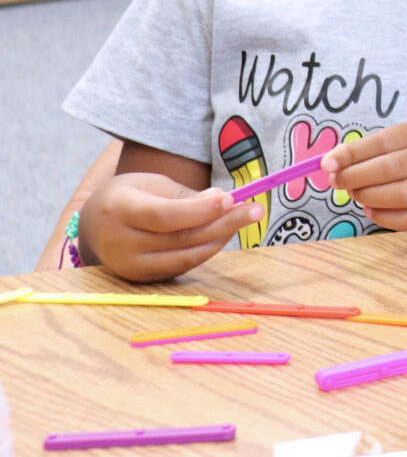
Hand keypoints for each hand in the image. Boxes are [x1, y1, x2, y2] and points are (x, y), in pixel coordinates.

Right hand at [78, 172, 260, 281]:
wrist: (94, 226)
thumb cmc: (129, 196)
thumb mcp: (152, 184)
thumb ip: (186, 196)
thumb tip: (223, 201)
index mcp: (118, 209)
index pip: (163, 215)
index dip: (199, 210)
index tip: (231, 199)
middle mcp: (119, 242)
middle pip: (179, 238)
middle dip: (223, 223)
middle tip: (255, 209)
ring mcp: (128, 266)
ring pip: (185, 256)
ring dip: (220, 238)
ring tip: (245, 218)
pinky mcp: (139, 280)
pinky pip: (181, 266)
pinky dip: (206, 250)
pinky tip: (223, 234)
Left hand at [321, 120, 406, 231]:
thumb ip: (373, 154)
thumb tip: (331, 165)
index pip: (382, 142)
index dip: (351, 154)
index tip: (327, 164)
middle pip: (387, 169)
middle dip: (354, 177)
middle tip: (337, 183)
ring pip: (396, 195)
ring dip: (368, 197)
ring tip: (356, 195)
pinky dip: (384, 217)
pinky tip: (372, 211)